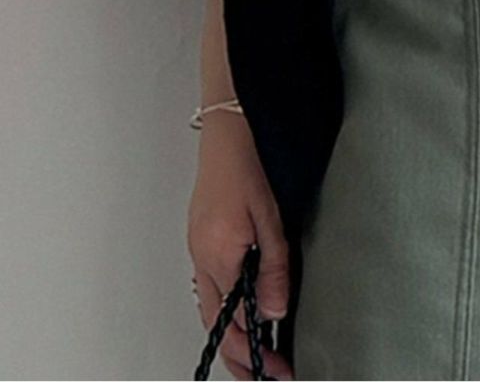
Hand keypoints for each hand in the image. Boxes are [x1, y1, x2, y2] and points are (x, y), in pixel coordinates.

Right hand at [187, 110, 294, 380]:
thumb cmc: (248, 162)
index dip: (254, 352)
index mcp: (217, 256)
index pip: (232, 322)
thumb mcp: (270, 216)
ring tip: (256, 354)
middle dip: (239, 355)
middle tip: (267, 373)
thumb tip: (275, 310)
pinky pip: (210, 286)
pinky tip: (242, 311)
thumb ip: (272, 266)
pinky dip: (224, 309)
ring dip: (231, 335)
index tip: (276, 369)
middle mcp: (201, 257)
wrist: (230, 127)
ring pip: (210, 307)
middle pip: (215, 324)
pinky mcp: (202, 237)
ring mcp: (199, 248)